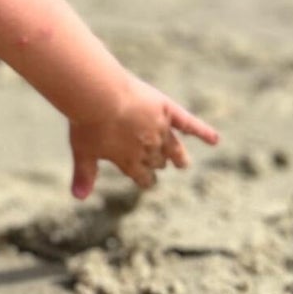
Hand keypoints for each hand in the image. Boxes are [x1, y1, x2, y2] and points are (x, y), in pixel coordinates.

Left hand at [68, 79, 219, 200]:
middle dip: (158, 164)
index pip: (142, 177)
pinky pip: (189, 123)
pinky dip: (203, 132)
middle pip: (157, 161)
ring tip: (182, 163)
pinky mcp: (166, 110)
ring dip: (178, 156)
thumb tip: (77, 198)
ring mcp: (159, 129)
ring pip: (173, 147)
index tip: (147, 182)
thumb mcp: (83, 150)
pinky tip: (214, 140)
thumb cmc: (87, 123)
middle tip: (161, 165)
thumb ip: (84, 174)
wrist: (99, 95)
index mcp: (129, 160)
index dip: (145, 180)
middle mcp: (148, 147)